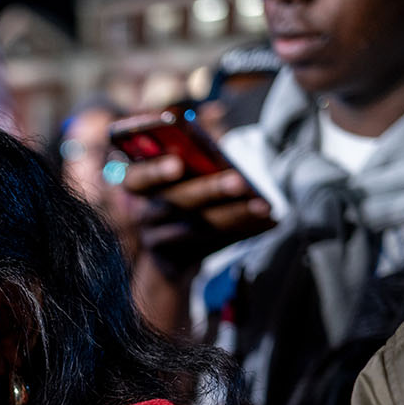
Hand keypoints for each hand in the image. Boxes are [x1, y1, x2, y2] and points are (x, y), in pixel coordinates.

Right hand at [120, 156, 275, 273]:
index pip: (139, 176)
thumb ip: (191, 160)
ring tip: (263, 206)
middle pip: (177, 201)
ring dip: (233, 215)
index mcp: (136, 183)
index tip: (178, 165)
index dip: (155, 172)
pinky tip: (267, 223)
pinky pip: (210, 246)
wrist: (163, 261)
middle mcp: (141, 212)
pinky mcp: (174, 260)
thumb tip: (222, 142)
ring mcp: (155, 239)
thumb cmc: (175, 205)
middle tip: (239, 181)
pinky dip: (239, 232)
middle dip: (210, 189)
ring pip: (198, 226)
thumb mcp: (174, 180)